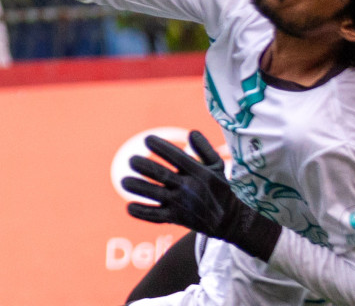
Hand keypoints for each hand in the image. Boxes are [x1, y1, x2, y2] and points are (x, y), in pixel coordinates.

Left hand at [121, 131, 280, 261]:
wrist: (230, 220)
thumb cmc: (219, 187)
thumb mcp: (218, 166)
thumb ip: (205, 148)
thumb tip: (191, 132)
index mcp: (198, 172)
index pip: (177, 157)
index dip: (161, 147)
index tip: (147, 140)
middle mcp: (189, 187)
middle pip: (162, 175)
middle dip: (144, 167)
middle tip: (131, 160)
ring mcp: (182, 204)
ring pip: (156, 195)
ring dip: (139, 188)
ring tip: (124, 181)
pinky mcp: (177, 218)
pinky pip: (157, 217)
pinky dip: (143, 213)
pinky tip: (129, 207)